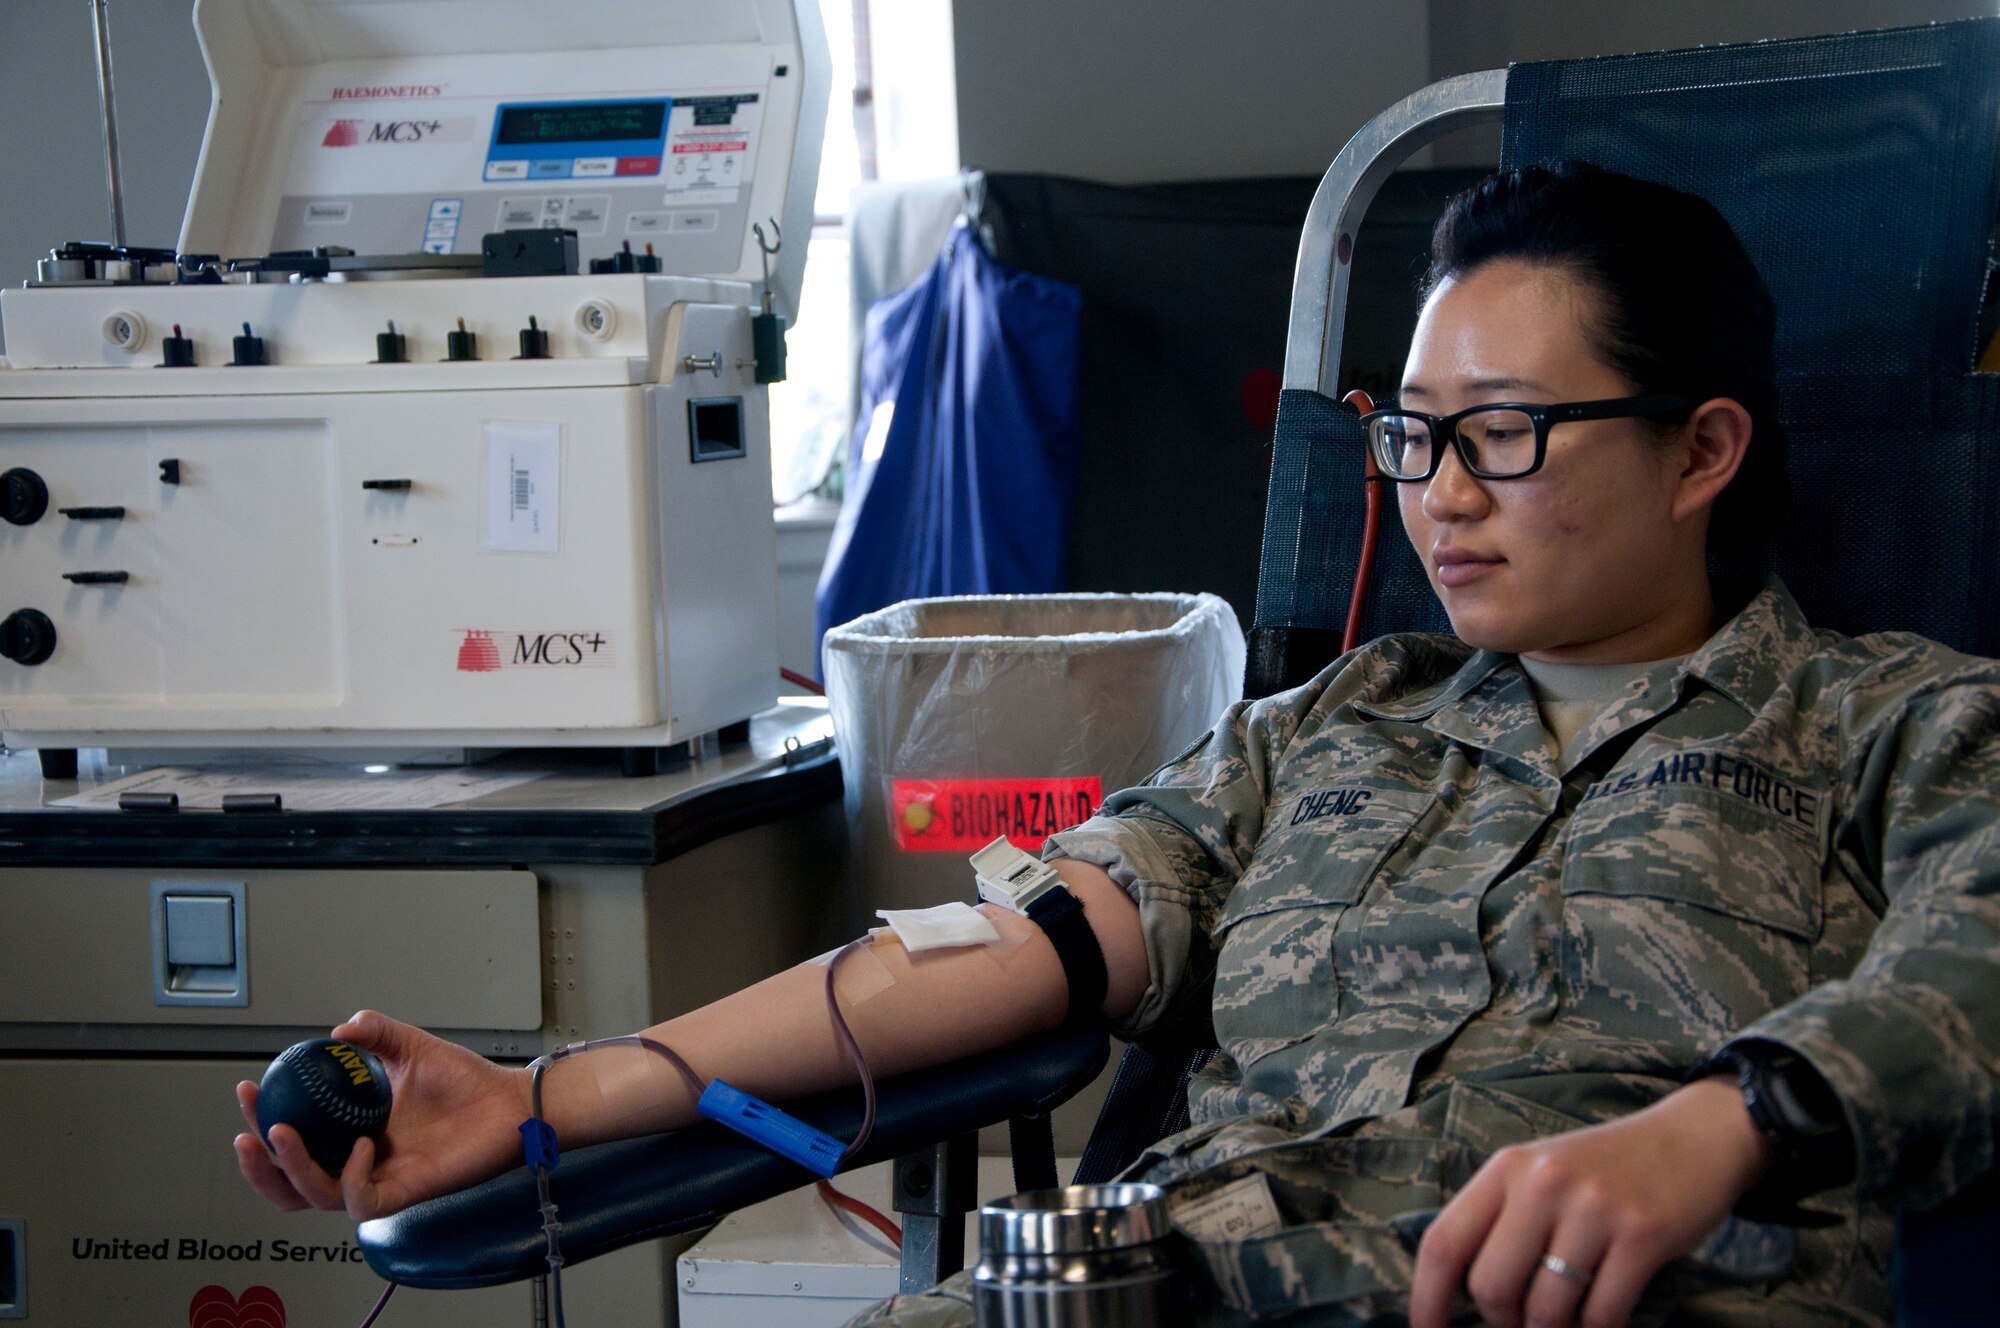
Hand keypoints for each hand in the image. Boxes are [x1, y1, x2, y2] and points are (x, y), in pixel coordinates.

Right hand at [234, 1011, 531, 1222]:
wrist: (508, 1102)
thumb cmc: (464, 1082)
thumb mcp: (410, 1046)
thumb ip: (375, 1031)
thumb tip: (339, 1029)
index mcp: (351, 1131)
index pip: (293, 1139)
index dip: (261, 1119)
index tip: (248, 1089)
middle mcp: (359, 1161)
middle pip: (289, 1184)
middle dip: (258, 1165)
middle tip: (249, 1130)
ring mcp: (380, 1180)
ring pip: (315, 1196)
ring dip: (292, 1168)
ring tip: (282, 1134)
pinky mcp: (405, 1195)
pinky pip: (362, 1201)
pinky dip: (351, 1177)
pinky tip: (360, 1146)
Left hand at [1408, 1078, 1769, 1327]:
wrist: (1694, 1137)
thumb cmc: (1607, 1168)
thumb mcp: (1541, 1174)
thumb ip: (1502, 1220)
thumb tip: (1466, 1294)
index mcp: (1507, 1169)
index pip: (1444, 1242)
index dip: (1427, 1299)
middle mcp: (1543, 1184)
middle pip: (1490, 1287)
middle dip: (1502, 1323)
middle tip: (1523, 1323)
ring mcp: (1593, 1209)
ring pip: (1546, 1310)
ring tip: (1567, 1319)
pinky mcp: (1642, 1236)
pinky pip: (1602, 1314)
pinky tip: (1602, 1319)